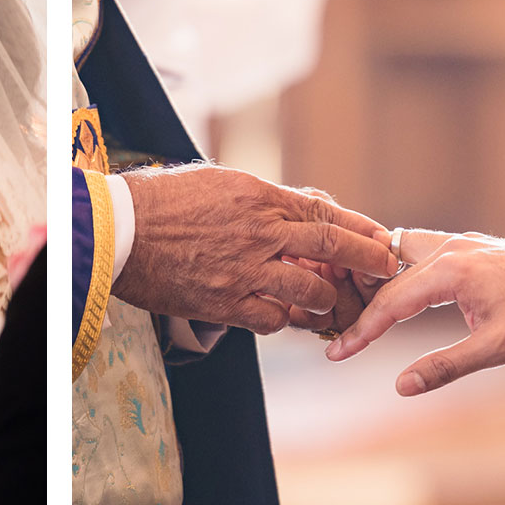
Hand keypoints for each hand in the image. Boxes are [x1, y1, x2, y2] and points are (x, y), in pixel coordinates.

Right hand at [113, 164, 399, 332]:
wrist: (118, 232)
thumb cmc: (163, 202)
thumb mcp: (219, 184)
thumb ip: (263, 199)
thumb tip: (301, 210)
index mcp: (259, 197)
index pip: (325, 215)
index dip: (360, 231)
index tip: (382, 240)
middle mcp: (259, 233)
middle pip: (332, 250)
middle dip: (367, 264)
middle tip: (385, 273)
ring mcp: (244, 270)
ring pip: (310, 292)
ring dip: (326, 300)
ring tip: (331, 305)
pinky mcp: (224, 302)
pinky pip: (272, 320)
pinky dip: (283, 320)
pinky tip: (282, 316)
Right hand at [325, 229, 504, 394]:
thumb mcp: (495, 349)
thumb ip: (445, 366)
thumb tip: (403, 386)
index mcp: (450, 271)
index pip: (389, 303)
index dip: (361, 332)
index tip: (337, 353)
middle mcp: (448, 248)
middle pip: (387, 276)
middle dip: (360, 305)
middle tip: (338, 332)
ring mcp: (457, 242)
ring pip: (398, 252)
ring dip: (377, 276)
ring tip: (357, 303)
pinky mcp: (467, 245)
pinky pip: (418, 250)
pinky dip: (400, 268)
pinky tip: (397, 285)